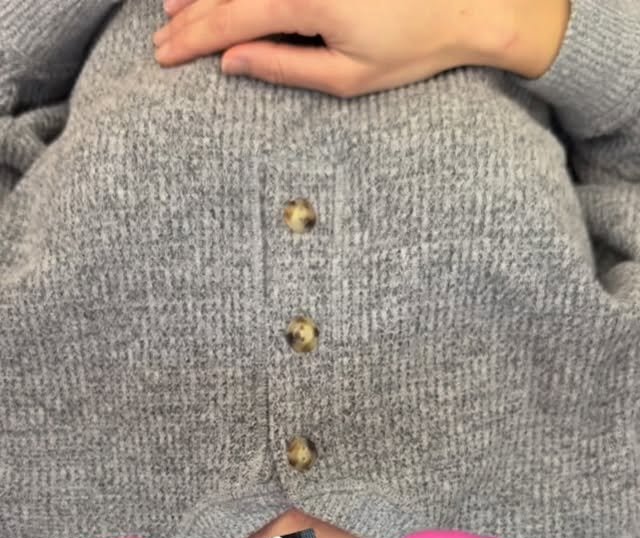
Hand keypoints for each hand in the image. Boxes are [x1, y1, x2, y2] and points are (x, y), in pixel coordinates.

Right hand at [153, 0, 511, 96]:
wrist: (470, 3)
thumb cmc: (413, 49)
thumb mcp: (347, 77)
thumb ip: (282, 66)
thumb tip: (230, 63)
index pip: (230, 18)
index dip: (192, 38)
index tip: (162, 55)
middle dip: (191, 12)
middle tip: (161, 37)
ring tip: (176, 5)